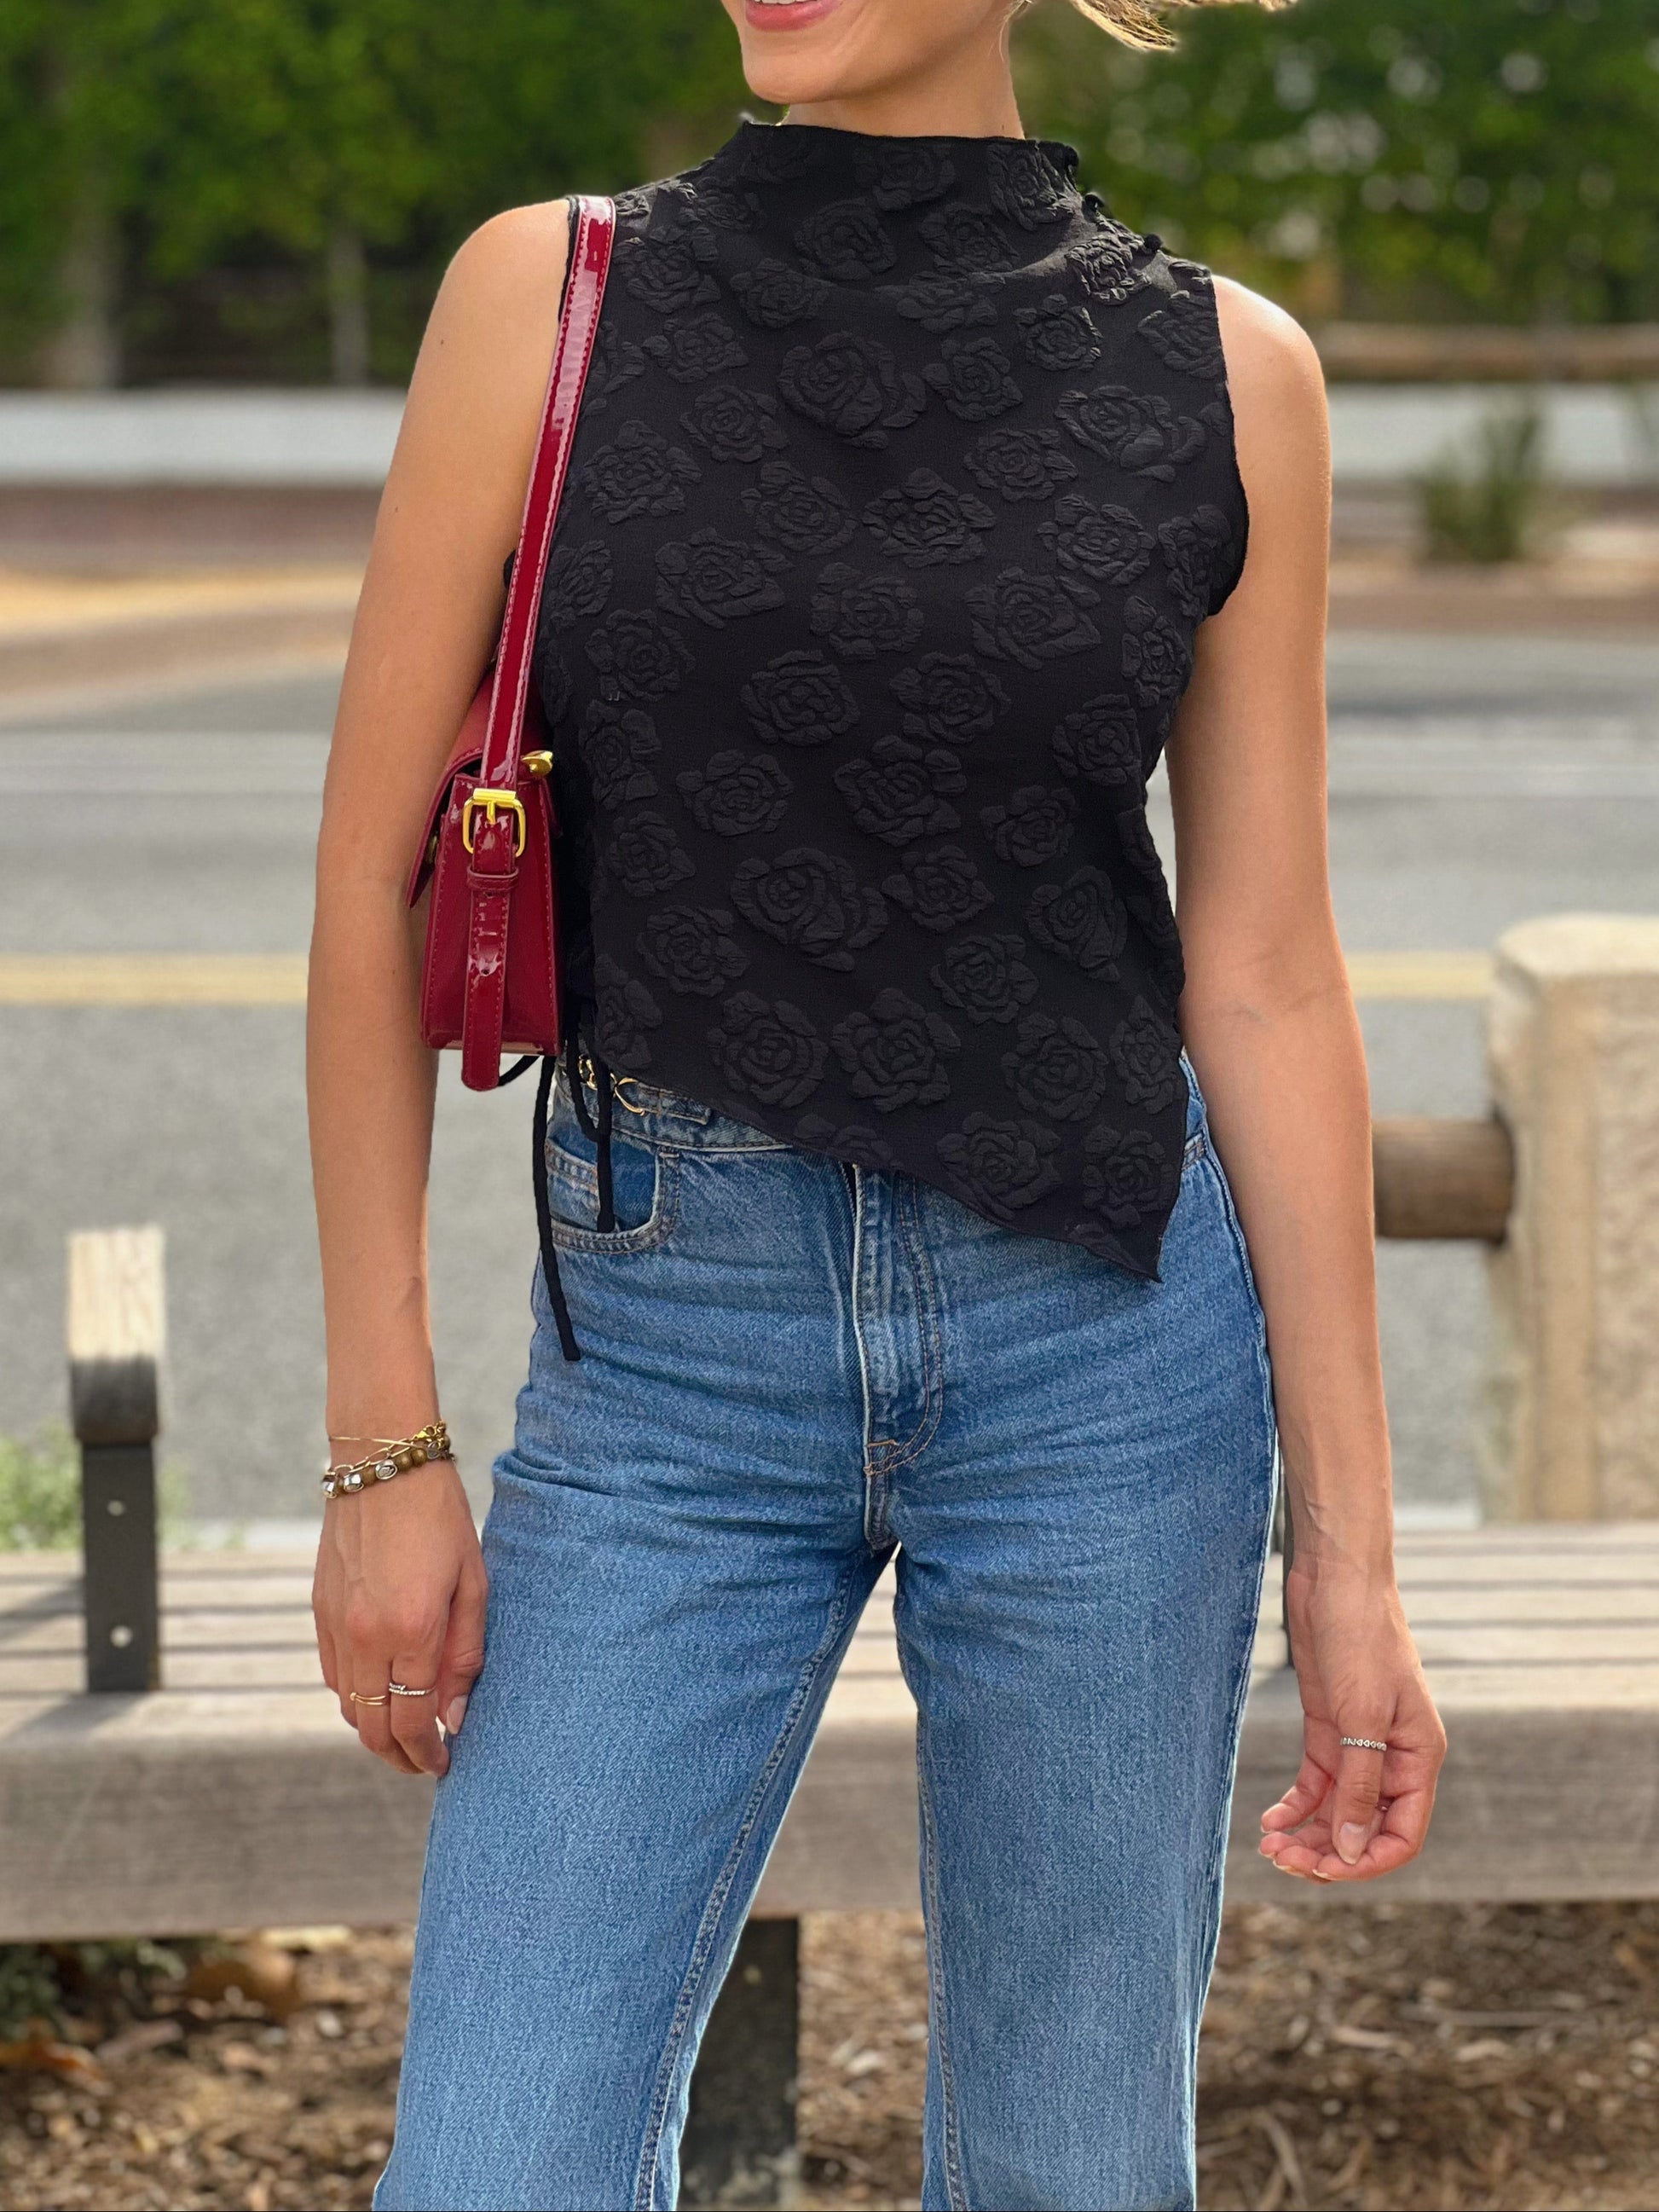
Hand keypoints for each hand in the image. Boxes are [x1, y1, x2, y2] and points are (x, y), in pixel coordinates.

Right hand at [312, 1458, 487, 1777]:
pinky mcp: (319, 1610)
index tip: (445, 1765)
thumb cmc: (441, 1519)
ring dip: (374, 1730)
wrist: (383, 1464)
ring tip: (406, 1732)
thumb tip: (455, 1717)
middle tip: (424, 1763)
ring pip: (348, 1706)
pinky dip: (353, 1696)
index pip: (413, 1721)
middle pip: (373, 1727)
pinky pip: (332, 1674)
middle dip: (399, 1756)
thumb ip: (464, 1654)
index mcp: (411, 1630)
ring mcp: (335, 1625)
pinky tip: (379, 1691)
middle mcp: (365, 1636)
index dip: (428, 1753)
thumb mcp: (473, 1583)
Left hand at [1259, 1558, 1445, 1882]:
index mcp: (1419, 1758)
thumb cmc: (1360, 1638)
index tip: (1325, 1868)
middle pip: (1366, 1827)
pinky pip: (1318, 1782)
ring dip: (1308, 1832)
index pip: (1402, 1834)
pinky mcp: (1329, 1728)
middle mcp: (1393, 1757)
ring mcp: (1360, 1743)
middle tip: (1282, 1858)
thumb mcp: (1360, 1716)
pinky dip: (1297, 1805)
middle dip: (1328, 1851)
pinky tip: (1271, 1819)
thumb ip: (1360, 1785)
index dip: (1367, 1860)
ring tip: (1271, 1844)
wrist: (1336, 1579)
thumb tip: (1354, 1851)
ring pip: (1338, 1810)